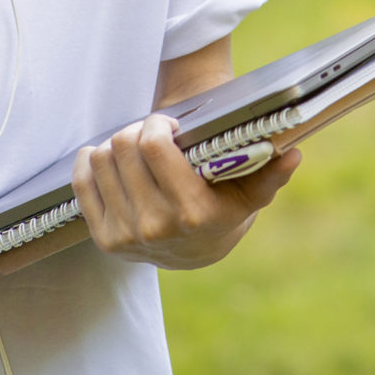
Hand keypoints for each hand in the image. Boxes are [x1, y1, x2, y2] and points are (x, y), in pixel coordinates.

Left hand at [75, 114, 302, 269]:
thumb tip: (292, 153)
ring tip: (137, 149)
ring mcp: (126, 236)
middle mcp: (156, 227)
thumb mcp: (251, 191)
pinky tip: (109, 156)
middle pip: (124, 148)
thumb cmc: (224, 208)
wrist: (195, 251)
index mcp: (193, 212)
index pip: (154, 148)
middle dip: (139, 130)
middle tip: (154, 133)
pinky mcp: (104, 238)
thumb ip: (271, 173)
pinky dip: (91, 160)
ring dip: (117, 145)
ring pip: (101, 160)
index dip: (159, 124)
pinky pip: (82, 183)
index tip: (171, 124)